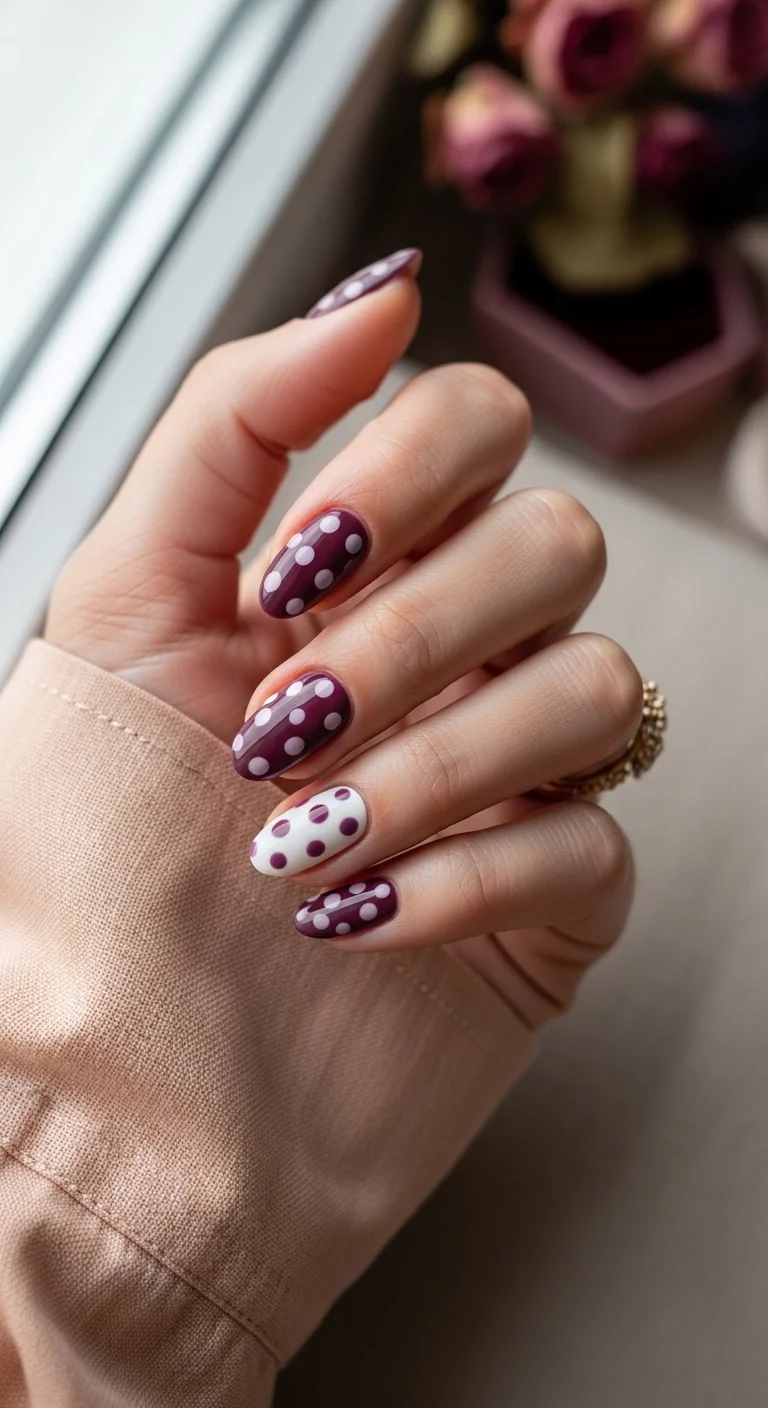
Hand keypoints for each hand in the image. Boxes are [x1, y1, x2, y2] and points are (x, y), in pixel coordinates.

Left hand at [46, 252, 639, 1025]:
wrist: (108, 1097)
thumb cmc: (84, 863)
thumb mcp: (114, 607)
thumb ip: (234, 424)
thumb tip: (382, 295)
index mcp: (347, 574)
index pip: (477, 424)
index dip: (407, 472)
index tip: (291, 570)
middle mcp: (444, 657)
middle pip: (559, 542)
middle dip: (415, 632)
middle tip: (285, 726)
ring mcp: (507, 776)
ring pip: (598, 686)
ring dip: (438, 764)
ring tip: (302, 844)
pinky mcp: (551, 899)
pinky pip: (595, 839)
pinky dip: (467, 878)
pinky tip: (356, 922)